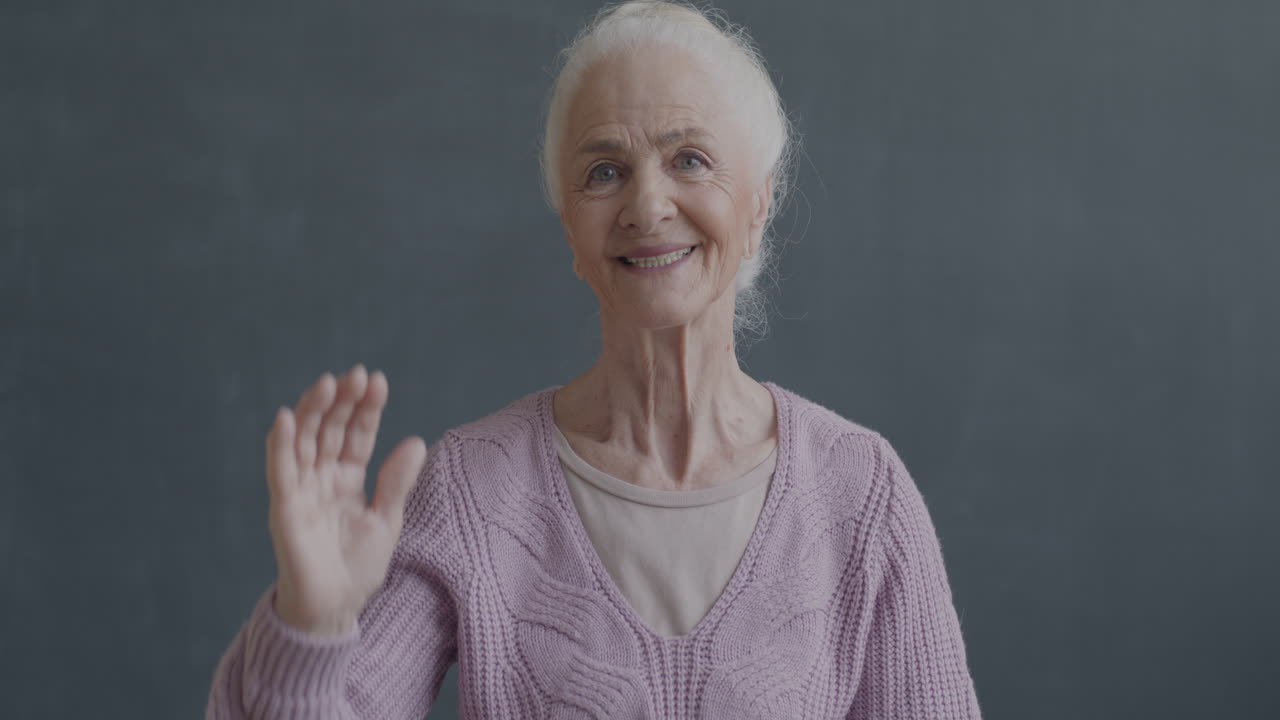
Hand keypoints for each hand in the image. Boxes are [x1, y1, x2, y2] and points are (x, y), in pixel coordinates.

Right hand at [265, 364, 426, 635]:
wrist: (334, 609)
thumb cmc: (357, 567)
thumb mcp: (386, 519)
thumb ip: (396, 482)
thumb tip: (417, 440)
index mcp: (348, 479)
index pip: (356, 434)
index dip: (366, 409)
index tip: (378, 381)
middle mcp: (322, 479)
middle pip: (330, 430)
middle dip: (342, 401)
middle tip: (356, 374)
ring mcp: (301, 491)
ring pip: (304, 442)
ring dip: (313, 411)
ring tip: (326, 383)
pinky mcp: (284, 509)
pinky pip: (280, 472)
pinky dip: (281, 445)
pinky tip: (287, 418)